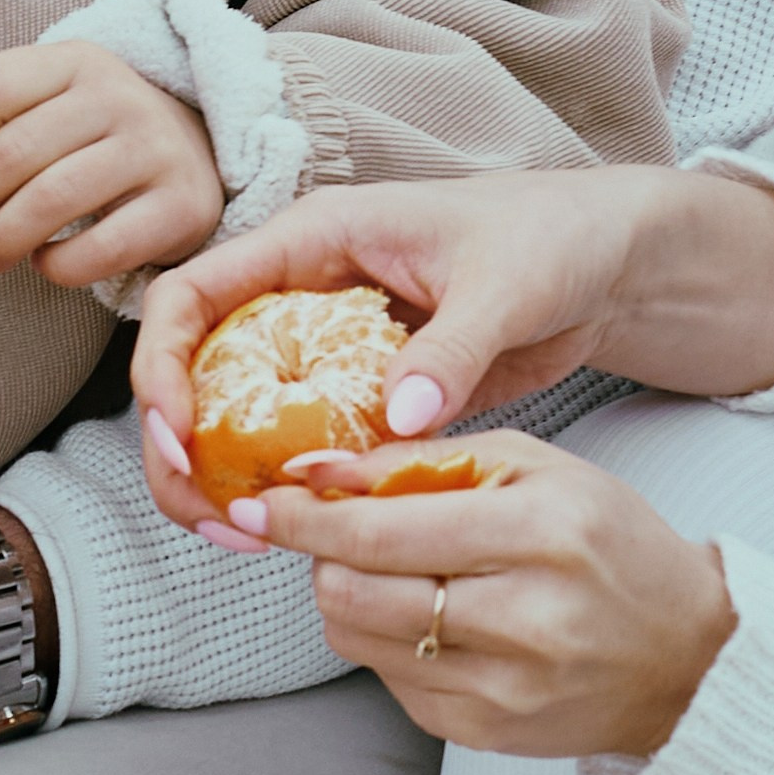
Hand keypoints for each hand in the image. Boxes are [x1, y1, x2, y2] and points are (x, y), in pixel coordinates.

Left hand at [0, 43, 223, 286]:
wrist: (193, 157)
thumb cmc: (82, 139)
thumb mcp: (21, 118)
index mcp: (74, 60)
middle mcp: (119, 96)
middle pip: (13, 151)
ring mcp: (155, 150)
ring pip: (52, 200)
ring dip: (5, 239)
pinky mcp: (179, 207)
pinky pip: (97, 249)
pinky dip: (57, 267)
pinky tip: (50, 261)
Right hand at [130, 167, 773, 531]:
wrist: (609, 265)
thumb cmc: (554, 238)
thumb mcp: (506, 283)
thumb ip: (451, 346)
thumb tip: (398, 416)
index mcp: (317, 239)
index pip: (196, 292)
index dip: (163, 362)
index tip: (177, 433)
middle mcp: (307, 292)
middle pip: (199, 366)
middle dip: (181, 442)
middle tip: (207, 513)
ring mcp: (332, 348)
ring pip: (240, 413)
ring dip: (224, 476)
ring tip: (238, 537)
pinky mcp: (366, 395)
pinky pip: (303, 444)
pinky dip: (287, 489)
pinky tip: (297, 533)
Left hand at [258, 427, 735, 759]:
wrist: (688, 658)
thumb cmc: (611, 546)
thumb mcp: (536, 466)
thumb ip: (426, 459)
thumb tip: (321, 468)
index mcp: (540, 533)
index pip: (383, 529)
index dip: (307, 515)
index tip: (266, 499)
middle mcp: (524, 619)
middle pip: (356, 593)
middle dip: (319, 555)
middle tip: (325, 526)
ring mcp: (505, 690)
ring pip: (360, 641)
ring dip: (346, 595)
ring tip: (384, 567)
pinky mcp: (487, 736)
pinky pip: (390, 683)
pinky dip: (386, 641)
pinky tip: (427, 614)